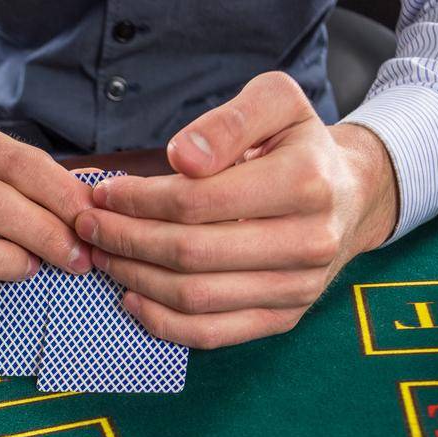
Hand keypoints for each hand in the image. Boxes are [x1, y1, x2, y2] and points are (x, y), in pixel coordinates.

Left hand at [73, 71, 398, 347]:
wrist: (349, 196)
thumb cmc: (299, 145)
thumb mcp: (276, 103)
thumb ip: (229, 121)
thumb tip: (184, 158)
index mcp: (305, 182)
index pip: (198, 201)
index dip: (139, 200)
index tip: (104, 193)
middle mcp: (308, 242)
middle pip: (191, 252)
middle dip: (126, 240)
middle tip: (88, 226)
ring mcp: (298, 288)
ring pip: (196, 297)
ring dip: (136, 279)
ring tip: (102, 256)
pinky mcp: (284, 318)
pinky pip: (213, 333)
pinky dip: (163, 323)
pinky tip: (131, 298)